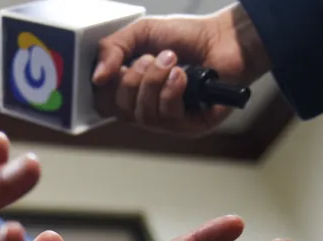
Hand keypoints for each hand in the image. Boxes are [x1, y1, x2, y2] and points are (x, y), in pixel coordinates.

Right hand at [92, 3, 270, 134]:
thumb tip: (96, 76)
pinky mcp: (188, 127)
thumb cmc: (187, 37)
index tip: (120, 64)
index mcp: (131, 90)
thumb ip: (112, 47)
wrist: (225, 38)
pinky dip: (172, 92)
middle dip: (134, 78)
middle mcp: (146, 108)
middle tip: (155, 57)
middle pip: (120, 109)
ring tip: (172, 61)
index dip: (107, 86)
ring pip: (142, 115)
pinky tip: (183, 76)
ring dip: (155, 82)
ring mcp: (167, 120)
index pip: (103, 102)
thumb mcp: (141, 32)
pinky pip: (167, 118)